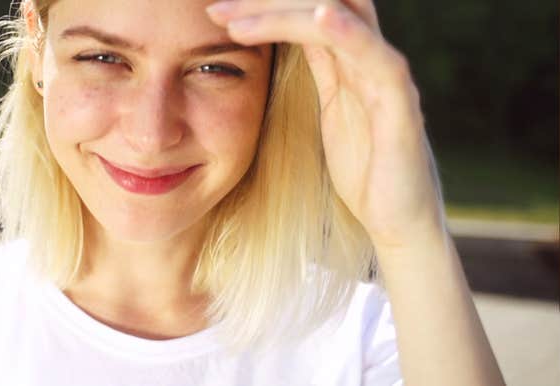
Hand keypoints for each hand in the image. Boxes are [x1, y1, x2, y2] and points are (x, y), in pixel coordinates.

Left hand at [206, 0, 444, 250]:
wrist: (399, 222)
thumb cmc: (364, 170)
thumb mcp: (328, 113)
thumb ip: (314, 75)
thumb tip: (274, 52)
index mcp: (345, 62)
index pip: (302, 13)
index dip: (261, 7)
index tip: (213, 13)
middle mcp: (366, 58)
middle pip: (318, 4)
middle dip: (265, 2)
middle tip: (215, 10)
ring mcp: (386, 76)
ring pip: (338, 20)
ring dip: (283, 14)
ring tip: (235, 22)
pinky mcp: (401, 104)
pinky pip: (378, 58)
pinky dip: (349, 33)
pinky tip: (321, 17)